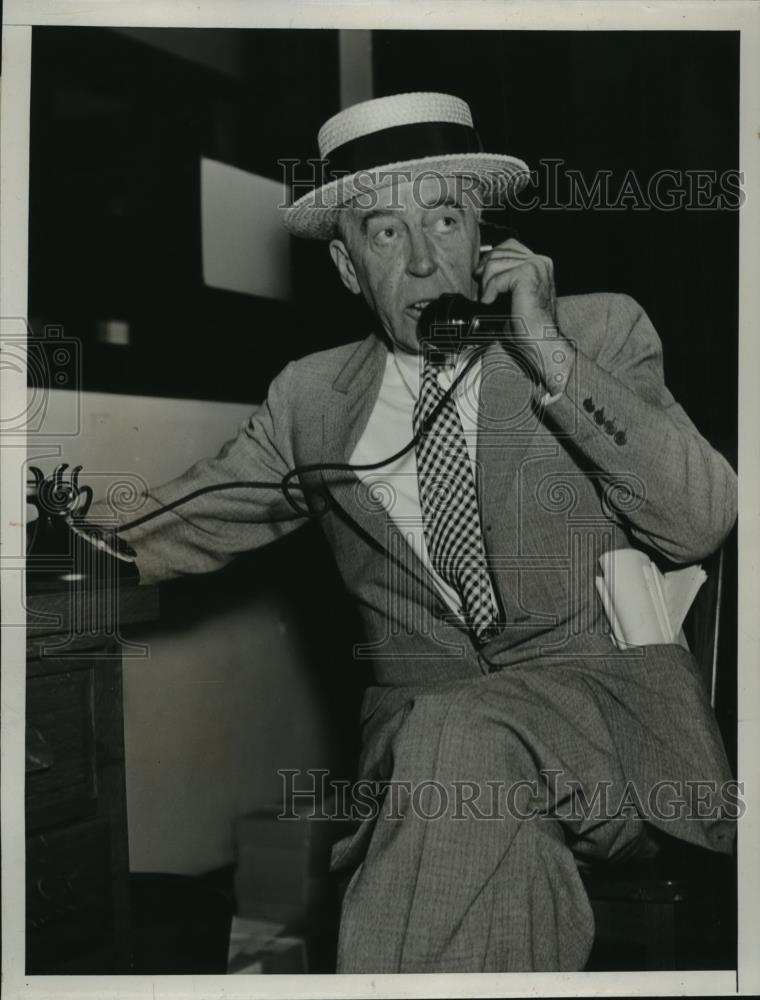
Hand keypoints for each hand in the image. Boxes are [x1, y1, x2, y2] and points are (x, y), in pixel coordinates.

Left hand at [474, 239, 574, 396]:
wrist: (541, 341)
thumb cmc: (528, 325)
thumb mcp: (513, 295)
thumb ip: (503, 278)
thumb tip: (479, 269)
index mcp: (539, 264)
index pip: (509, 246)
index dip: (491, 258)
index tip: (480, 275)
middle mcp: (541, 261)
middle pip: (500, 251)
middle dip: (485, 269)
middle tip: (481, 289)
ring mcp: (536, 266)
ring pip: (496, 263)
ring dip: (486, 283)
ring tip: (489, 300)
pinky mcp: (528, 274)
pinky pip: (497, 277)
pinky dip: (490, 291)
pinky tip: (490, 303)